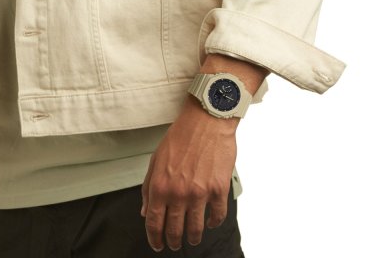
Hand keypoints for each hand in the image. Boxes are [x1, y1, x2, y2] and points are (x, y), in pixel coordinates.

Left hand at [140, 94, 238, 251]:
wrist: (206, 121)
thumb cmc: (181, 136)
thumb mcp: (156, 159)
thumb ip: (148, 187)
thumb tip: (145, 210)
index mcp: (160, 185)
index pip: (153, 222)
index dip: (154, 238)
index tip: (157, 243)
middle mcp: (178, 193)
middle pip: (174, 230)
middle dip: (173, 241)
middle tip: (174, 244)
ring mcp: (200, 193)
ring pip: (196, 228)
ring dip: (194, 237)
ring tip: (194, 238)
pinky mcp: (219, 189)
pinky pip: (217, 215)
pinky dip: (214, 222)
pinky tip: (211, 221)